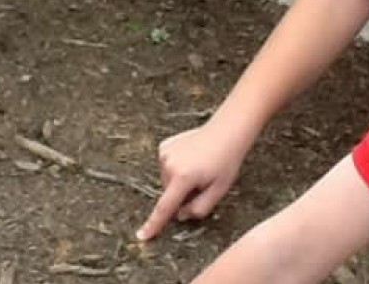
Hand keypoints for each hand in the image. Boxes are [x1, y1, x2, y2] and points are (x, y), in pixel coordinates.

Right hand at [136, 123, 248, 240]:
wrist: (226, 132)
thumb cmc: (225, 161)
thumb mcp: (218, 190)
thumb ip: (199, 209)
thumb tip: (180, 215)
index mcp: (183, 177)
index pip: (165, 207)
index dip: (154, 224)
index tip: (142, 236)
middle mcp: (169, 164)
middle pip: (169, 193)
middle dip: (182, 194)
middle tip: (203, 183)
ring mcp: (165, 153)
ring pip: (168, 180)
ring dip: (180, 181)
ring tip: (199, 168)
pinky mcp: (165, 145)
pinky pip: (167, 166)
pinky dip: (177, 167)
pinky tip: (191, 158)